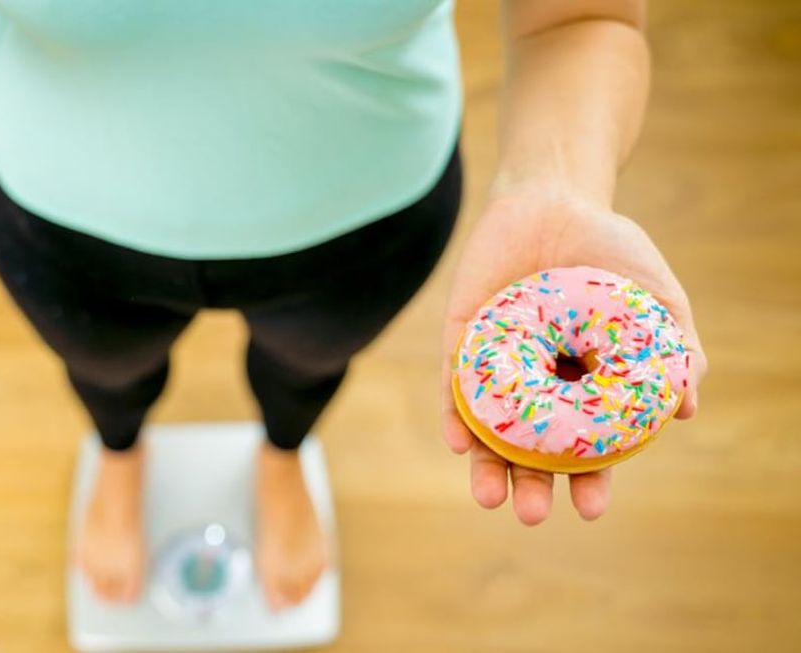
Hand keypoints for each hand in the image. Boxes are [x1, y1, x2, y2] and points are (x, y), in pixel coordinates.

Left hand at [441, 192, 705, 524]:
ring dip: (486, 465)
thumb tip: (686, 410)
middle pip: (530, 449)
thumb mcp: (656, 300)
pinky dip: (455, 413)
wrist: (555, 197)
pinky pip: (453, 384)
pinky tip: (459, 440)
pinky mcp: (462, 341)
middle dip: (531, 486)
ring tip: (490, 496)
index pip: (585, 447)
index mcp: (583, 387)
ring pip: (487, 428)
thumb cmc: (611, 252)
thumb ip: (675, 351)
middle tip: (531, 514)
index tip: (590, 508)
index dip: (589, 480)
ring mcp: (498, 365)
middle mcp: (538, 384)